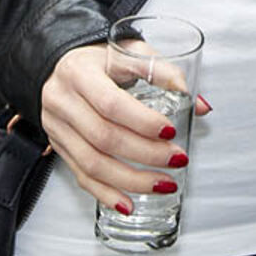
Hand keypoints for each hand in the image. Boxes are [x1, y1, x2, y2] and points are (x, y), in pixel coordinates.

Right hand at [38, 43, 209, 214]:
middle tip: (176, 159)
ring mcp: (57, 127)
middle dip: (145, 154)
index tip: (170, 131)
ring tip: (163, 184)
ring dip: (131, 180)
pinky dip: (106, 193)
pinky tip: (128, 202)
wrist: (59, 64)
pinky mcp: (59, 146)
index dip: (142, 122)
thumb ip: (165, 73)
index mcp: (80, 73)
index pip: (110, 104)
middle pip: (103, 137)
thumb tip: (199, 104)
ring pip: (91, 163)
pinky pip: (80, 176)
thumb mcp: (130, 52)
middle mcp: (63, 101)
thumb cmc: (98, 57)